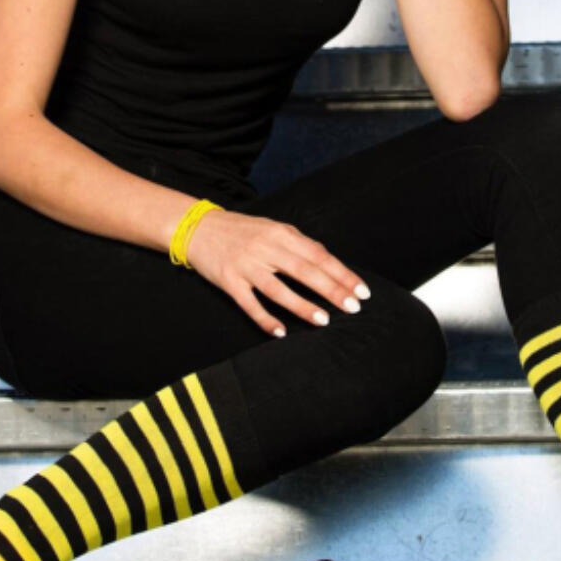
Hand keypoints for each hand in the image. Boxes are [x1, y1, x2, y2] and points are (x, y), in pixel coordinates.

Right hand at [181, 206, 369, 336]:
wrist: (199, 228)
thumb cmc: (242, 230)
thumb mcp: (273, 228)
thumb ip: (299, 244)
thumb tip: (328, 260)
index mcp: (280, 233)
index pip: (318, 255)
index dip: (342, 273)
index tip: (361, 291)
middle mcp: (265, 248)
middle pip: (304, 271)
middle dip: (331, 290)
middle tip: (353, 307)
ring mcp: (246, 266)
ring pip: (278, 289)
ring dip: (302, 306)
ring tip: (324, 320)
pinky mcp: (229, 281)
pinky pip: (250, 304)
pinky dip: (265, 319)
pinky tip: (280, 332)